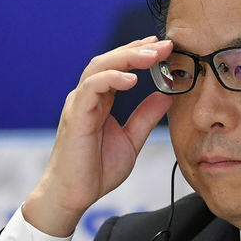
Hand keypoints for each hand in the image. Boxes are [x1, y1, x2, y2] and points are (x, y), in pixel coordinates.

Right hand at [22, 36, 173, 236]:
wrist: (74, 195)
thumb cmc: (96, 170)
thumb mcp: (131, 140)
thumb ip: (145, 117)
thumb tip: (166, 97)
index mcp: (100, 101)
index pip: (119, 67)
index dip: (140, 53)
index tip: (164, 47)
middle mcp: (88, 97)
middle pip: (110, 60)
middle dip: (138, 49)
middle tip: (163, 45)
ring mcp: (80, 103)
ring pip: (100, 66)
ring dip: (127, 57)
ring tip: (152, 55)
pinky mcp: (76, 115)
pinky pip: (92, 87)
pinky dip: (111, 78)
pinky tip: (132, 78)